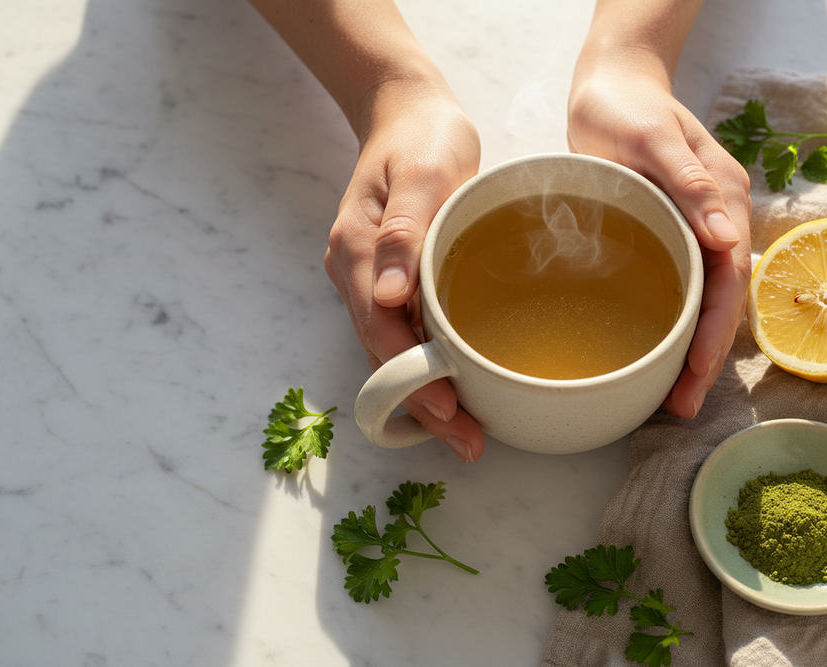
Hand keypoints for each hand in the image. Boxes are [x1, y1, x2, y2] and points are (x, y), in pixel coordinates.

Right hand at [324, 83, 484, 460]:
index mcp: (357, 252)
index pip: (381, 332)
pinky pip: (404, 333)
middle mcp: (356, 275)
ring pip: (392, 351)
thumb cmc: (420, 138)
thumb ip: (403, 229)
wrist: (407, 113)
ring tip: (468, 429)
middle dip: (422, 403)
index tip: (448, 412)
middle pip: (384, 355)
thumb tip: (389, 293)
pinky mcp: (391, 280)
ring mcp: (371, 280)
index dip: (413, 378)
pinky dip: (429, 364)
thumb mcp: (421, 172)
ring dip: (426, 391)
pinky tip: (460, 383)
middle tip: (469, 442)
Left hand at [567, 66, 751, 417]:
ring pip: (702, 302)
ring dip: (690, 351)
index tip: (694, 369)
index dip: (715, 329)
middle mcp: (716, 223)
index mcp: (722, 201)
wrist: (612, 85)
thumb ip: (692, 185)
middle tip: (680, 406)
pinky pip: (679, 288)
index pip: (729, 279)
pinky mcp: (669, 235)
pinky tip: (656, 356)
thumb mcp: (655, 140)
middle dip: (704, 357)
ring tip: (670, 399)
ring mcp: (694, 231)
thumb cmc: (627, 107)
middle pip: (720, 301)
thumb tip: (729, 240)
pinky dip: (672, 327)